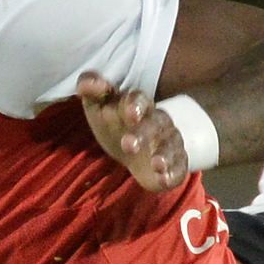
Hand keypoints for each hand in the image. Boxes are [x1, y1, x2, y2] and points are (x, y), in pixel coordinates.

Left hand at [77, 72, 186, 192]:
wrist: (132, 151)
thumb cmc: (114, 123)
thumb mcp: (98, 107)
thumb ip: (91, 91)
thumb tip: (85, 84)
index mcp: (137, 105)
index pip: (139, 99)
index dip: (135, 105)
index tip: (128, 114)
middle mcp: (157, 121)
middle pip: (155, 123)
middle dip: (144, 133)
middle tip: (128, 145)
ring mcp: (168, 142)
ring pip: (170, 145)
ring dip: (164, 154)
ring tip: (157, 164)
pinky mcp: (175, 164)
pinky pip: (179, 167)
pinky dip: (173, 173)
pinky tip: (164, 179)